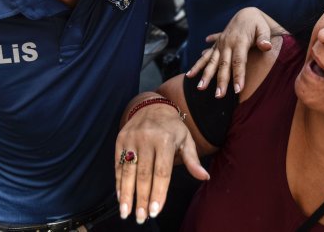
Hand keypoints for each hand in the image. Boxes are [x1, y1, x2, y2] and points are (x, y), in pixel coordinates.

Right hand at [115, 102, 207, 223]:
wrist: (152, 107)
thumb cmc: (172, 128)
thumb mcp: (186, 139)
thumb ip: (192, 160)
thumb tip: (205, 177)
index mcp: (165, 140)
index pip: (162, 171)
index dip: (158, 192)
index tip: (155, 210)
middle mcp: (147, 138)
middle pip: (144, 174)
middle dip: (141, 198)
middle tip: (140, 217)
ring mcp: (132, 139)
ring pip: (128, 171)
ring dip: (126, 194)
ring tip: (126, 212)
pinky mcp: (120, 140)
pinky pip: (118, 164)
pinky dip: (118, 182)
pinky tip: (120, 197)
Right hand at [186, 7, 274, 96]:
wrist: (246, 14)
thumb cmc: (257, 23)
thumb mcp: (263, 28)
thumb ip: (264, 38)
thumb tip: (266, 47)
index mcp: (239, 41)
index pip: (239, 61)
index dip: (238, 75)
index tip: (238, 90)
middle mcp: (227, 44)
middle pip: (223, 65)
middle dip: (220, 81)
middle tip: (218, 95)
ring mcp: (220, 45)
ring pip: (211, 62)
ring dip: (205, 75)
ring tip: (199, 88)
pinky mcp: (216, 45)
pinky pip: (206, 56)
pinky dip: (198, 64)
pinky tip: (190, 74)